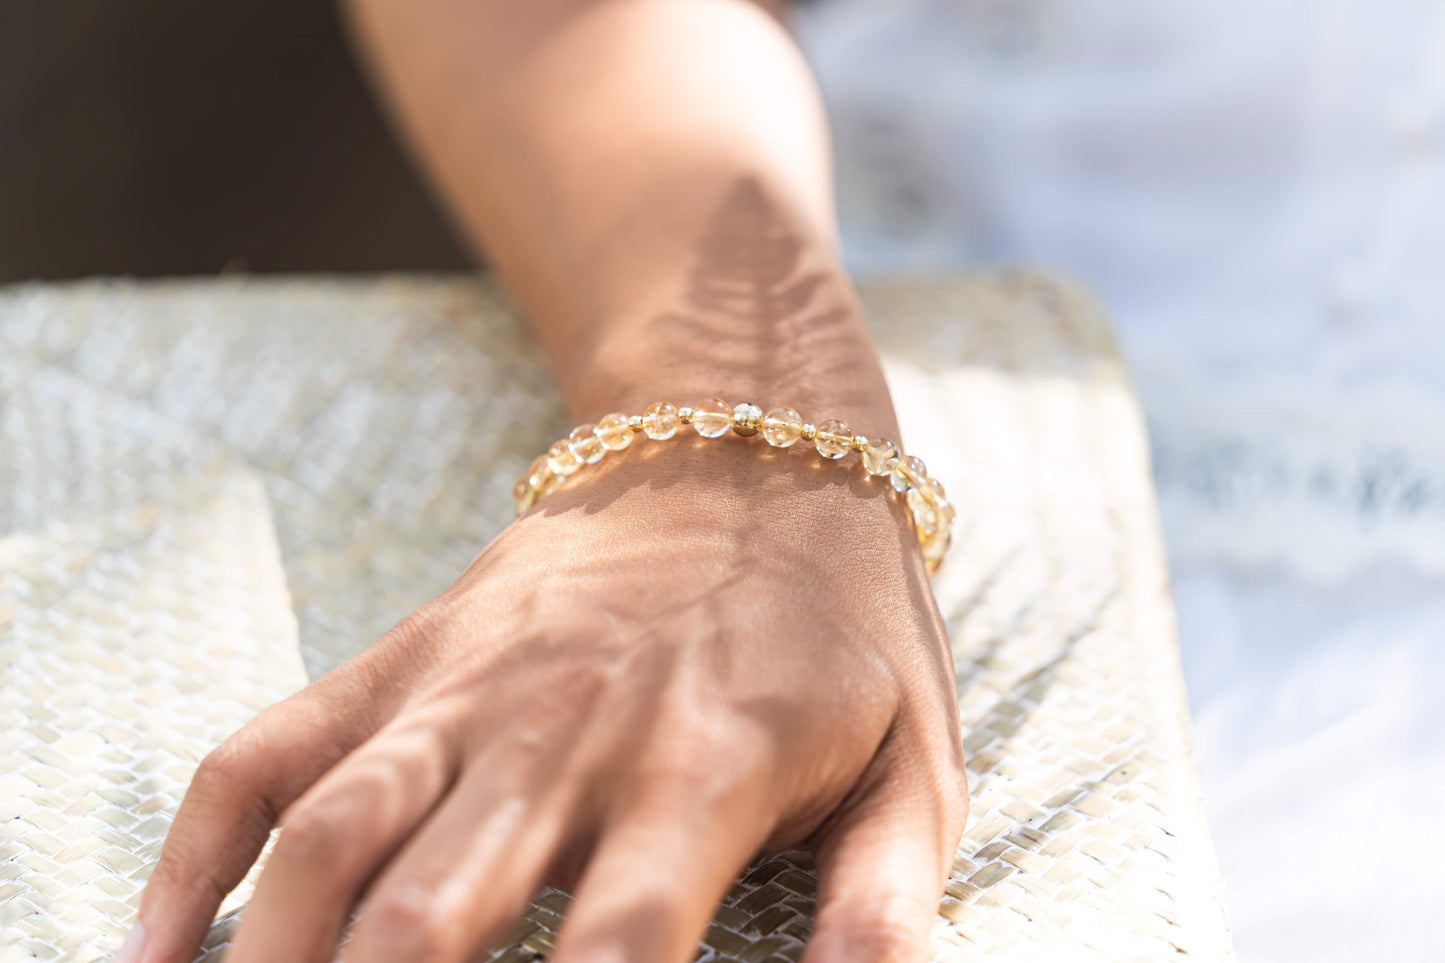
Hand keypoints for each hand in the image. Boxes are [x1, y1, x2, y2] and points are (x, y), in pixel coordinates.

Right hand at [132, 435, 967, 962]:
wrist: (750, 451)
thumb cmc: (841, 626)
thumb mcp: (913, 759)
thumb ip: (890, 899)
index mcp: (702, 767)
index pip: (617, 958)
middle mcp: (566, 727)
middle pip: (430, 921)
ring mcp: (468, 685)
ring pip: (330, 840)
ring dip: (275, 959)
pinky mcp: (408, 653)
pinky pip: (271, 752)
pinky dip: (198, 854)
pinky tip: (162, 948)